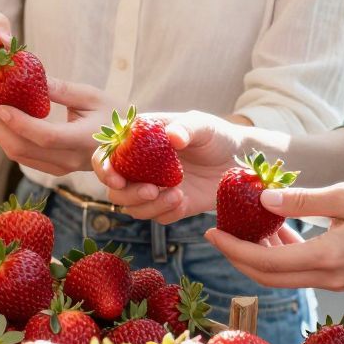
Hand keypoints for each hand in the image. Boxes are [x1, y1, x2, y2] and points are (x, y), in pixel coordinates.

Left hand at [0, 78, 114, 176]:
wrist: (129, 144)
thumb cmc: (115, 115)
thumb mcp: (92, 96)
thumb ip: (61, 89)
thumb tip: (30, 75)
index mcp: (83, 141)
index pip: (45, 136)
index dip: (20, 122)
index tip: (0, 103)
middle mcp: (69, 160)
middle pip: (22, 149)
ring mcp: (60, 169)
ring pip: (18, 155)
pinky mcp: (53, 169)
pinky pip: (23, 156)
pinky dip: (7, 136)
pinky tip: (0, 115)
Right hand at [90, 110, 240, 224]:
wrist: (239, 160)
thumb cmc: (217, 136)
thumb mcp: (204, 125)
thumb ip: (187, 127)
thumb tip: (172, 136)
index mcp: (138, 142)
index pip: (106, 155)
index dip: (104, 169)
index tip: (117, 179)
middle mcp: (140, 167)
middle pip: (115, 189)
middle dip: (129, 194)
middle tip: (153, 191)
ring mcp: (154, 188)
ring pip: (133, 208)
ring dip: (150, 207)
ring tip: (178, 196)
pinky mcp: (169, 205)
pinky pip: (157, 218)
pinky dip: (167, 214)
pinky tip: (184, 202)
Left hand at [206, 180, 343, 291]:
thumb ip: (301, 201)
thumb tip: (262, 201)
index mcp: (328, 258)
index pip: (266, 263)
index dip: (233, 250)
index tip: (210, 233)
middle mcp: (329, 278)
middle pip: (269, 278)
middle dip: (238, 258)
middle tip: (216, 234)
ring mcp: (336, 282)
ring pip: (284, 277)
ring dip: (260, 257)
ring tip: (243, 227)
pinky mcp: (342, 278)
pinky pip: (301, 272)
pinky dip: (282, 256)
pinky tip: (277, 231)